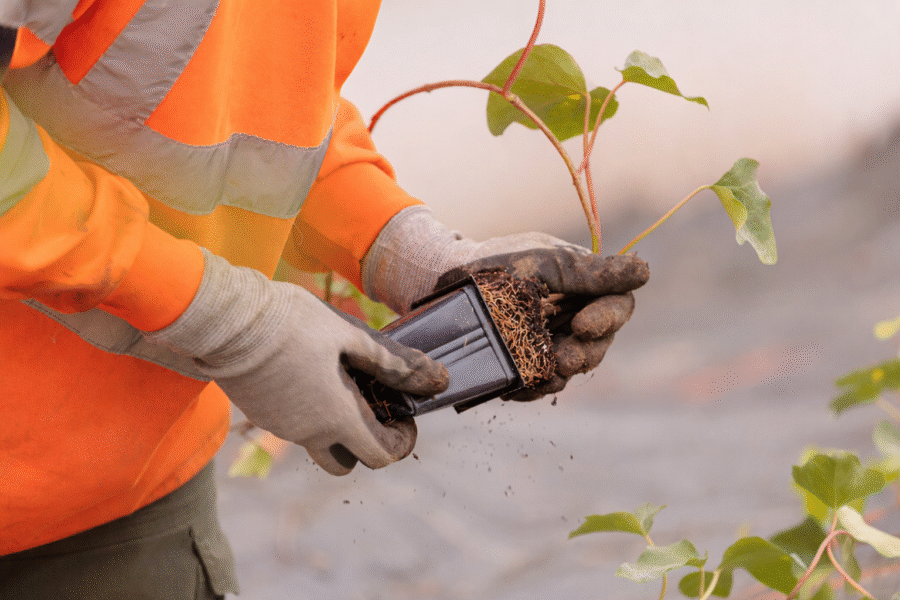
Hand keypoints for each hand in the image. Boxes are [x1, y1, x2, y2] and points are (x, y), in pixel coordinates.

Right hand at [146, 250, 448, 474]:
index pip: (381, 455)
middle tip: (372, 407)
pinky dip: (308, 412)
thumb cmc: (291, 323)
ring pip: (316, 442)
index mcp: (336, 417)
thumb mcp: (350, 337)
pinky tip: (309, 373)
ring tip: (340, 380)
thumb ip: (393, 364)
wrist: (224, 319)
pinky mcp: (258, 414)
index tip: (406, 417)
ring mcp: (279, 427)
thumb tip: (437, 381)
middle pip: (346, 462)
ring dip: (335, 426)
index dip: (401, 441)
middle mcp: (307, 433)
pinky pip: (292, 425)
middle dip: (366, 445)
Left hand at [435, 247, 647, 400]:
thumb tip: (644, 271)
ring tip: (548, 373)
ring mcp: (548, 343)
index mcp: (584, 288)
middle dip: (585, 354)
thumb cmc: (498, 263)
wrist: (444, 280)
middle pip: (599, 344)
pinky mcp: (524, 364)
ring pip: (571, 368)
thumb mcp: (545, 262)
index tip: (584, 324)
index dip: (609, 318)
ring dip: (563, 374)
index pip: (617, 306)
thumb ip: (592, 272)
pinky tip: (523, 387)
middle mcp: (572, 317)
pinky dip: (534, 387)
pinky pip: (538, 383)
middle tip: (565, 358)